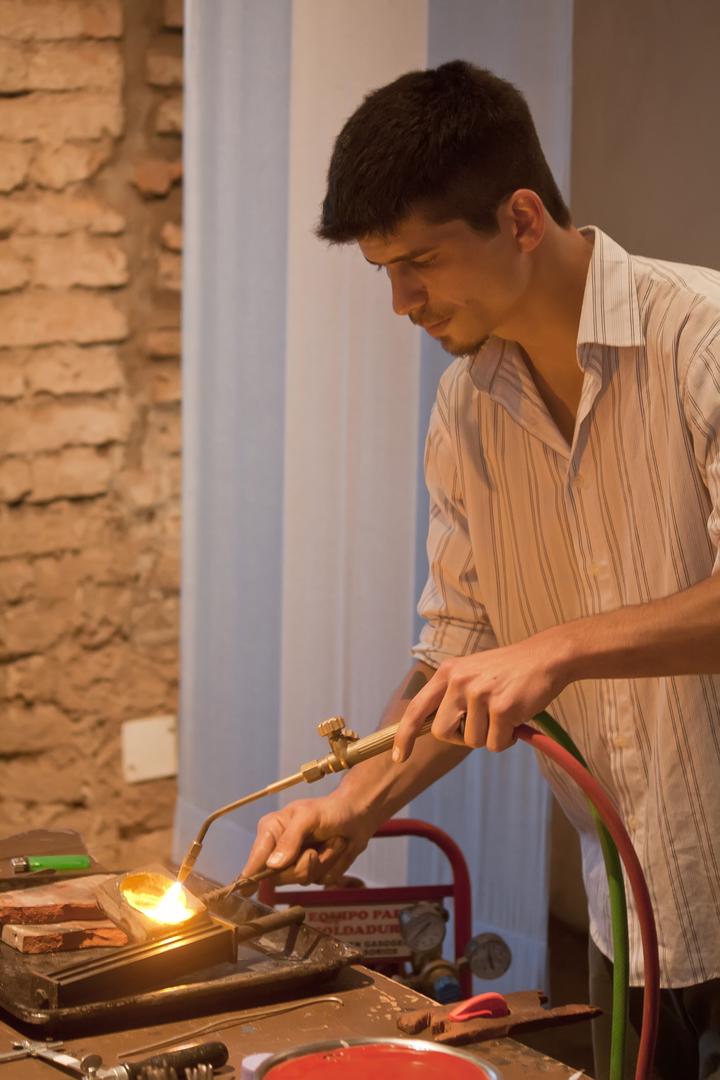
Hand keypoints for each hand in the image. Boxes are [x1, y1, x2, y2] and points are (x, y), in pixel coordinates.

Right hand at [241, 793, 374, 887]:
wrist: (358, 816)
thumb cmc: (330, 810)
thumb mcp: (308, 817)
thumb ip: (290, 839)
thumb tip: (273, 865)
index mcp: (271, 830)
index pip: (256, 858)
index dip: (250, 876)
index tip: (245, 890)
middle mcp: (279, 849)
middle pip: (279, 876)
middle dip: (303, 866)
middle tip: (315, 850)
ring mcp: (296, 862)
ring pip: (302, 879)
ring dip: (322, 863)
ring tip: (329, 844)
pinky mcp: (313, 871)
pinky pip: (320, 881)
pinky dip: (332, 866)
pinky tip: (335, 850)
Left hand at [393, 634, 566, 759]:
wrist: (546, 657)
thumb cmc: (510, 671)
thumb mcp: (473, 672)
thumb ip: (453, 695)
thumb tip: (439, 728)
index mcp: (448, 672)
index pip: (417, 708)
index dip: (405, 735)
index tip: (400, 757)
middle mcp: (459, 681)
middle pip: (442, 732)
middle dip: (460, 736)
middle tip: (482, 724)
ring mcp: (479, 694)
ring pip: (472, 741)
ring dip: (490, 735)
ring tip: (505, 713)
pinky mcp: (501, 709)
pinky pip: (495, 744)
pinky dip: (506, 740)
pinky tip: (516, 719)